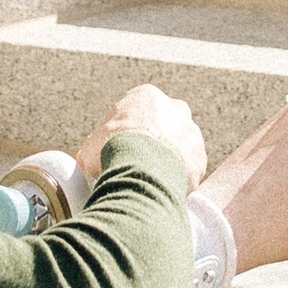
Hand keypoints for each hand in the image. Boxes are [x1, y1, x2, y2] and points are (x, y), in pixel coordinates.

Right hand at [88, 83, 207, 189]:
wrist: (142, 168)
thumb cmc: (113, 150)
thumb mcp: (91, 145)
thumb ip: (94, 149)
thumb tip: (87, 162)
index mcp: (147, 97)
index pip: (136, 114)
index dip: (124, 134)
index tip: (118, 151)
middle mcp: (175, 109)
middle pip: (163, 126)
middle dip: (153, 143)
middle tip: (137, 165)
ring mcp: (191, 133)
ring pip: (179, 148)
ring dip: (168, 161)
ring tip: (150, 182)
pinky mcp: (200, 158)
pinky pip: (188, 170)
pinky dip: (177, 179)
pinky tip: (162, 189)